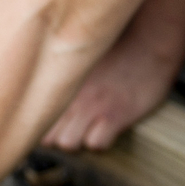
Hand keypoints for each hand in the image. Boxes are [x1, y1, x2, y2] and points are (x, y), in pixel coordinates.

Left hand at [43, 32, 177, 150]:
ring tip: (93, 129)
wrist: (148, 41)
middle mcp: (74, 97)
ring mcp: (93, 107)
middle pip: (48, 137)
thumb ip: (63, 75)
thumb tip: (49, 87)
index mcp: (62, 82)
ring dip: (79, 141)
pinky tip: (110, 130)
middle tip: (77, 129)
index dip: (46, 126)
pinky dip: (102, 141)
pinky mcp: (116, 116)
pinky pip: (96, 144)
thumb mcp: (81, 59)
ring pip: (67, 143)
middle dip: (60, 138)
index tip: (57, 124)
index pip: (36, 117)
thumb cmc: (119, 48)